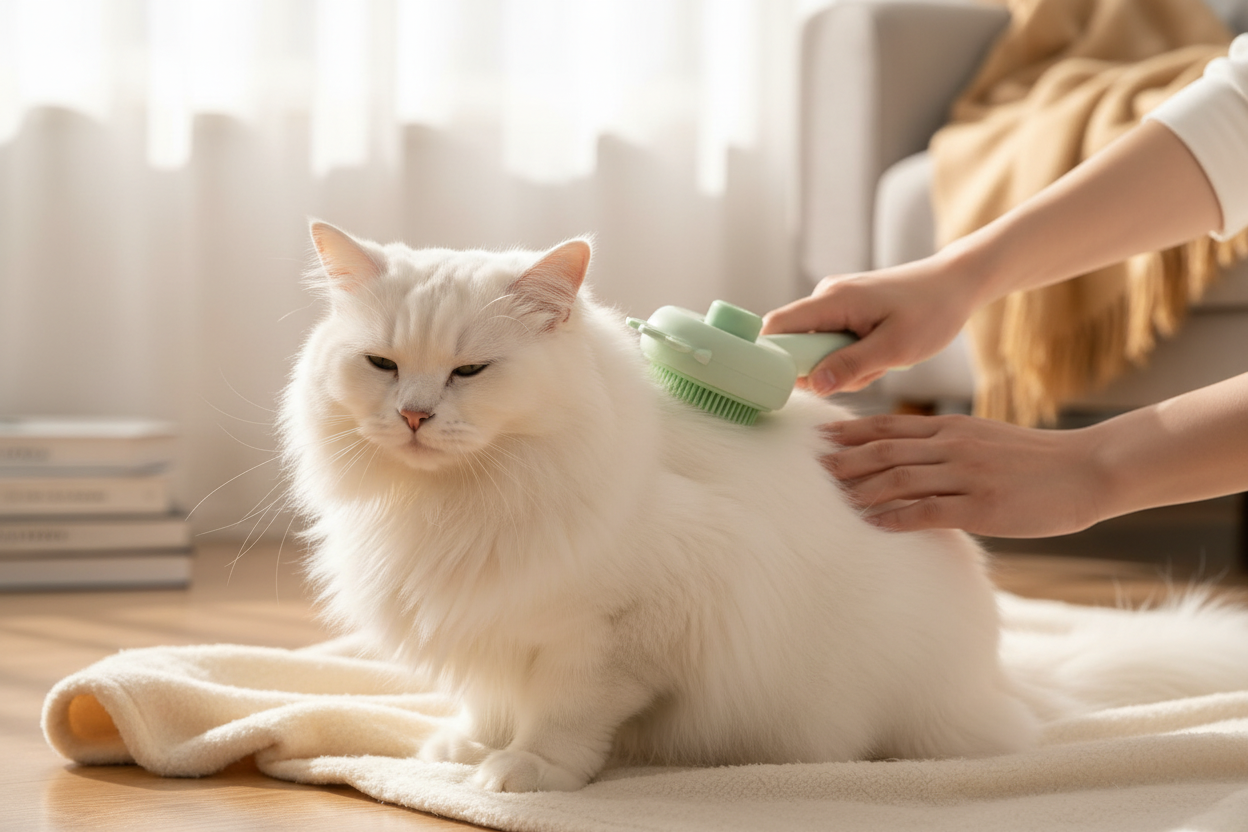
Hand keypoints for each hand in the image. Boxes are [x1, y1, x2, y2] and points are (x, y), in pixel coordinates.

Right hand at [761, 248, 984, 394]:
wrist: (956, 284)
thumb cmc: (932, 311)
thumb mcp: (895, 348)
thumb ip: (851, 366)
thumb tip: (813, 385)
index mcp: (832, 300)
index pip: (777, 327)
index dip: (771, 357)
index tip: (788, 385)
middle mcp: (825, 297)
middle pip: (797, 345)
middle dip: (823, 370)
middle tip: (864, 373)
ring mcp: (834, 303)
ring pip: (818, 349)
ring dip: (844, 366)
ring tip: (882, 361)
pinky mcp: (845, 311)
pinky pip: (833, 343)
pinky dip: (853, 357)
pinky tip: (880, 354)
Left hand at [823, 414, 1108, 536]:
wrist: (1087, 469)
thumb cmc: (1035, 461)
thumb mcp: (983, 440)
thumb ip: (945, 446)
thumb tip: (908, 459)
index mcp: (951, 429)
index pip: (887, 427)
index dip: (849, 434)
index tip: (817, 440)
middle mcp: (952, 446)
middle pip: (883, 451)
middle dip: (843, 461)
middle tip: (809, 471)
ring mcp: (966, 475)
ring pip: (899, 479)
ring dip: (860, 490)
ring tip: (828, 500)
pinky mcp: (981, 506)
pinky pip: (928, 510)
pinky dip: (895, 516)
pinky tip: (870, 524)